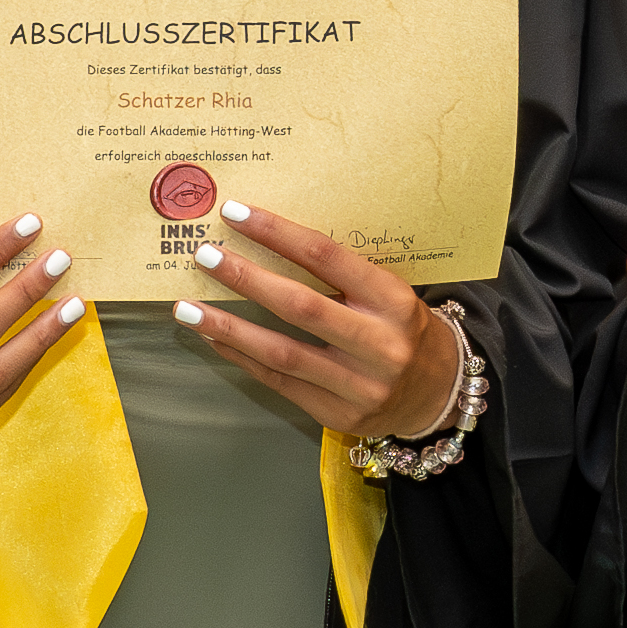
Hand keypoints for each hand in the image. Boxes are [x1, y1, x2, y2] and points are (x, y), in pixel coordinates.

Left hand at [179, 198, 464, 440]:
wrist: (438, 391)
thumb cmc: (401, 328)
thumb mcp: (387, 293)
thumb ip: (341, 276)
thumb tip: (266, 243)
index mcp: (392, 300)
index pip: (327, 257)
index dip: (277, 233)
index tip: (235, 213)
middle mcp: (379, 343)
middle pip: (301, 306)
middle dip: (246, 278)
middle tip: (205, 256)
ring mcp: (360, 385)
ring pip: (283, 352)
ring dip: (229, 327)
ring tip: (188, 309)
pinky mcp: (339, 414)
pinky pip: (280, 382)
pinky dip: (243, 357)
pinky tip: (216, 338)